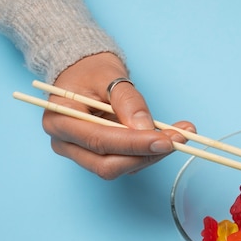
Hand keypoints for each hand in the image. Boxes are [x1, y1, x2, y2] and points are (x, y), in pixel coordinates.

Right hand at [41, 52, 194, 178]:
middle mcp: (66, 144)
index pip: (99, 141)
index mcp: (60, 121)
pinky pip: (128, 163)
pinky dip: (151, 153)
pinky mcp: (101, 157)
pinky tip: (169, 137)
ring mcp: (82, 154)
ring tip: (180, 134)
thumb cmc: (91, 72)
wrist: (85, 73)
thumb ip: (127, 102)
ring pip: (121, 168)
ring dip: (154, 155)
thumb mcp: (109, 76)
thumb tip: (145, 129)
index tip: (165, 140)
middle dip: (147, 154)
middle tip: (179, 138)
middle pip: (108, 164)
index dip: (134, 144)